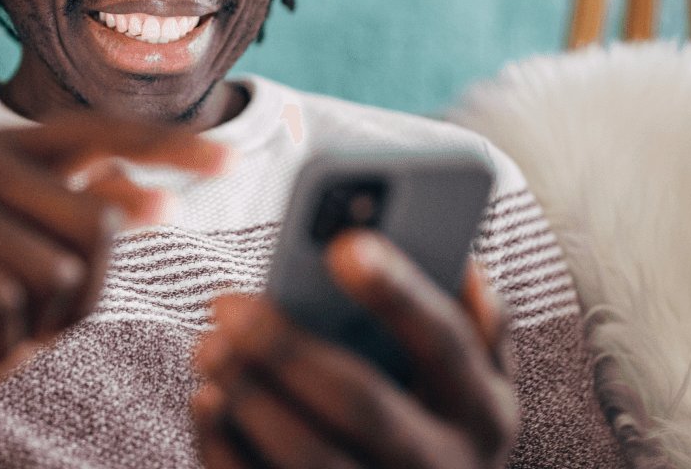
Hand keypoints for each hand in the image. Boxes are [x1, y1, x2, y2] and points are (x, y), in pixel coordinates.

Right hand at [0, 113, 231, 425]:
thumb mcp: (56, 261)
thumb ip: (96, 218)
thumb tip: (160, 201)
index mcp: (10, 146)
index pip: (103, 133)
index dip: (169, 149)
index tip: (233, 162)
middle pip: (95, 223)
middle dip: (83, 293)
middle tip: (34, 315)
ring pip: (50, 275)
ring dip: (36, 326)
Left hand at [191, 230, 516, 468]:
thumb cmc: (428, 414)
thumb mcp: (466, 375)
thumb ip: (466, 319)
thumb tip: (459, 260)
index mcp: (484, 411)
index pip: (445, 342)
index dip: (397, 292)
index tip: (342, 243)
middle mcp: (445, 466)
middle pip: (363, 403)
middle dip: (288, 348)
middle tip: (228, 302)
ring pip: (312, 457)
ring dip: (251, 397)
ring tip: (208, 345)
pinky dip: (227, 447)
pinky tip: (206, 400)